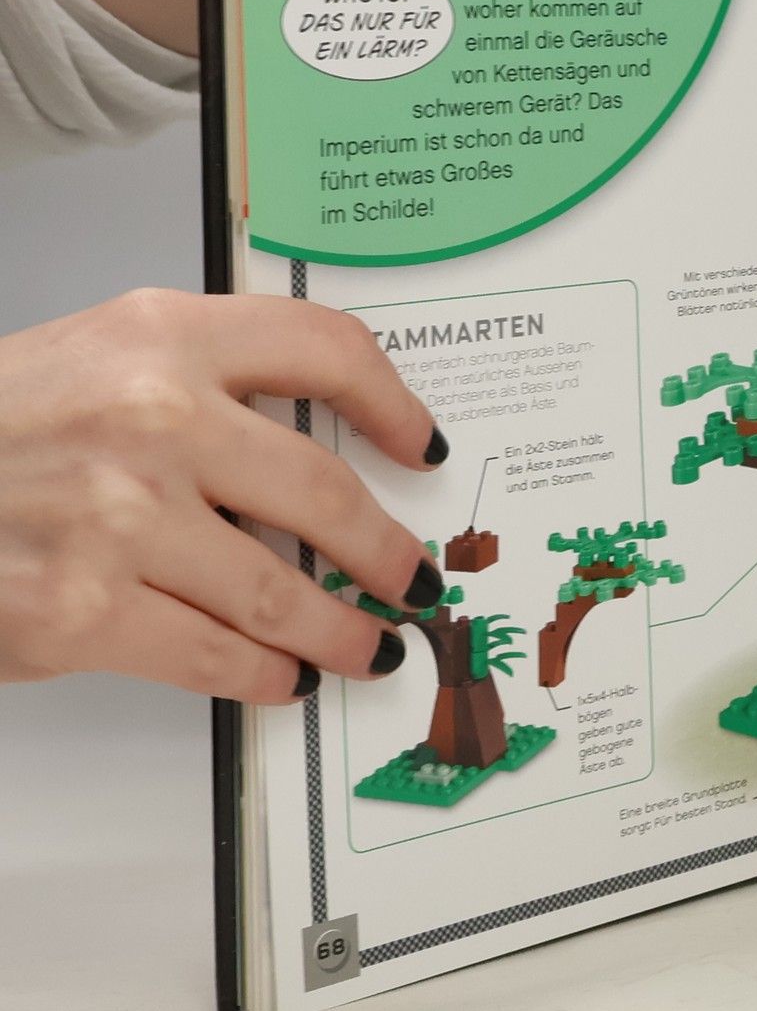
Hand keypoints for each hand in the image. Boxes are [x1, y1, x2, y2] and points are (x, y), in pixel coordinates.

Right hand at [0, 290, 446, 701]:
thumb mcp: (92, 360)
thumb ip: (202, 381)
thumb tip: (315, 456)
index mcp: (160, 335)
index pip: (324, 348)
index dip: (393, 401)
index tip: (421, 445)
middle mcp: (152, 416)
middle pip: (325, 492)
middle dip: (386, 550)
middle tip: (414, 575)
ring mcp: (119, 518)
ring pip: (282, 591)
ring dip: (341, 630)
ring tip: (368, 645)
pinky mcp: (82, 611)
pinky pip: (214, 654)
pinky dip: (264, 673)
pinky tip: (282, 676)